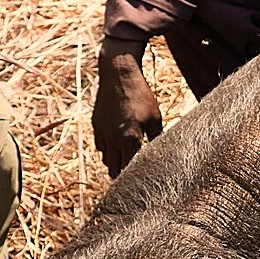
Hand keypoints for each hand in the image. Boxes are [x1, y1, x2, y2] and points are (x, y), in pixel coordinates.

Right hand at [92, 37, 163, 176]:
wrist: (118, 75)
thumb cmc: (141, 95)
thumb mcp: (155, 118)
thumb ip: (157, 139)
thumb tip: (163, 155)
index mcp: (130, 139)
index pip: (129, 170)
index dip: (135, 179)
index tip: (142, 183)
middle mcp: (113, 139)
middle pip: (114, 170)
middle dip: (122, 176)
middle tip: (132, 179)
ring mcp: (102, 133)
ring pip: (106, 160)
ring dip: (115, 164)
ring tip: (125, 163)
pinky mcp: (96, 126)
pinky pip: (100, 147)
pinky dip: (107, 151)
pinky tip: (117, 147)